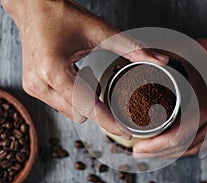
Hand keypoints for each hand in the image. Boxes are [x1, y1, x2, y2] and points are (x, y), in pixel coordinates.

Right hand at [2, 0, 168, 137]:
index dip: (110, 122)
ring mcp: (33, 87)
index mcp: (54, 71)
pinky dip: (75, 96)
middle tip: (102, 84)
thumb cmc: (62, 14)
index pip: (88, 108)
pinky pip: (61, 104)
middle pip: (81, 114)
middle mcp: (40, 83)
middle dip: (98, 105)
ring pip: (71, 112)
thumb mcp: (101, 31)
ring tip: (85, 72)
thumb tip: (160, 60)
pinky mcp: (32, 87)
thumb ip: (133, 48)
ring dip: (85, 100)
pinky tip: (77, 76)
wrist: (34, 7)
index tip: (126, 131)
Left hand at [133, 0, 206, 156]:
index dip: (156, 146)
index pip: (178, 136)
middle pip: (184, 147)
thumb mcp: (192, 49)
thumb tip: (139, 52)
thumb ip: (162, 50)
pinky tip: (178, 146)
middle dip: (159, 153)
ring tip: (154, 152)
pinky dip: (188, 147)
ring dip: (173, 152)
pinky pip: (206, 141)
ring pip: (195, 147)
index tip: (139, 148)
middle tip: (139, 152)